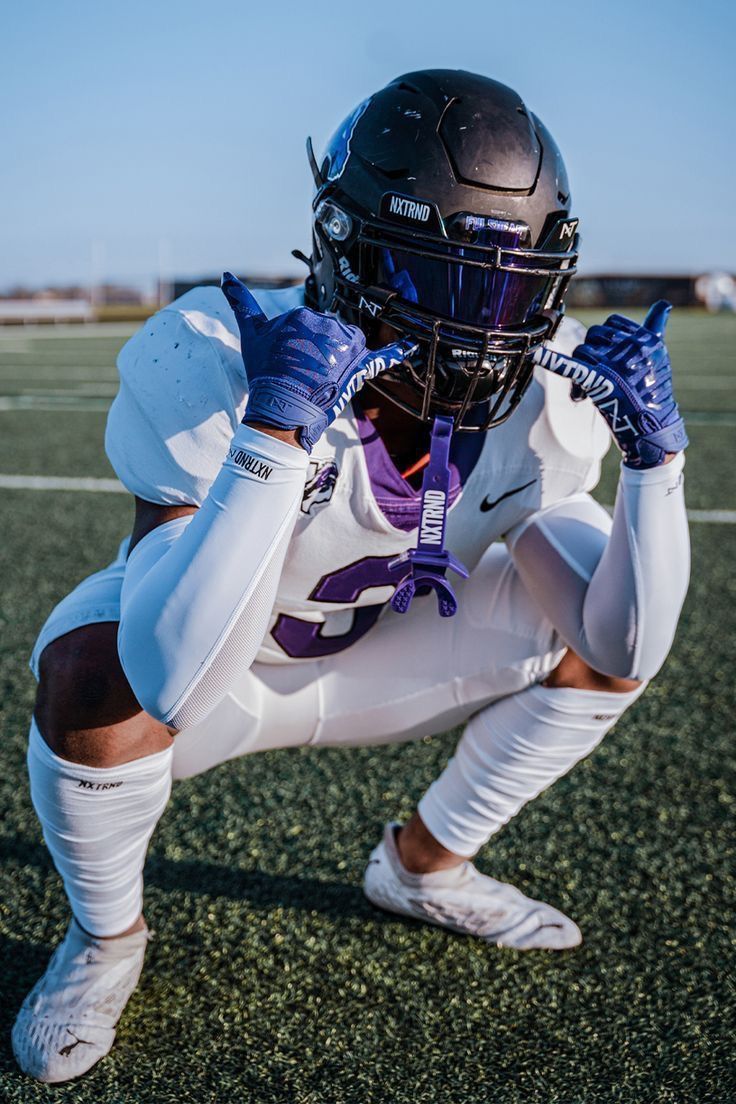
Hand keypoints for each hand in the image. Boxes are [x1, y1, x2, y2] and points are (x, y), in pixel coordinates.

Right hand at [221, 273, 416, 452]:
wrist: (281, 408)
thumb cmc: (265, 372)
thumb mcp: (251, 334)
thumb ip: (241, 303)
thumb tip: (225, 276)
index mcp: (304, 315)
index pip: (308, 325)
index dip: (298, 345)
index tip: (290, 361)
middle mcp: (329, 324)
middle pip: (330, 333)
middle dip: (319, 351)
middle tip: (302, 373)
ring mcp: (346, 345)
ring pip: (348, 344)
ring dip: (338, 358)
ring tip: (320, 378)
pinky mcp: (359, 366)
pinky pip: (383, 356)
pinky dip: (398, 352)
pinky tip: (412, 347)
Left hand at [537, 301, 687, 467]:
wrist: (651, 424)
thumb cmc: (653, 389)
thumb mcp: (660, 354)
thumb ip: (656, 327)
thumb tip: (662, 304)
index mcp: (645, 338)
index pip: (612, 322)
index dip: (607, 337)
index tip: (611, 354)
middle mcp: (631, 347)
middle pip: (594, 334)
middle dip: (592, 351)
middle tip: (600, 373)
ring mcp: (614, 364)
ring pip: (582, 350)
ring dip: (583, 366)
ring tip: (592, 388)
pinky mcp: (598, 381)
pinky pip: (569, 365)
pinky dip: (549, 360)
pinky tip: (533, 353)